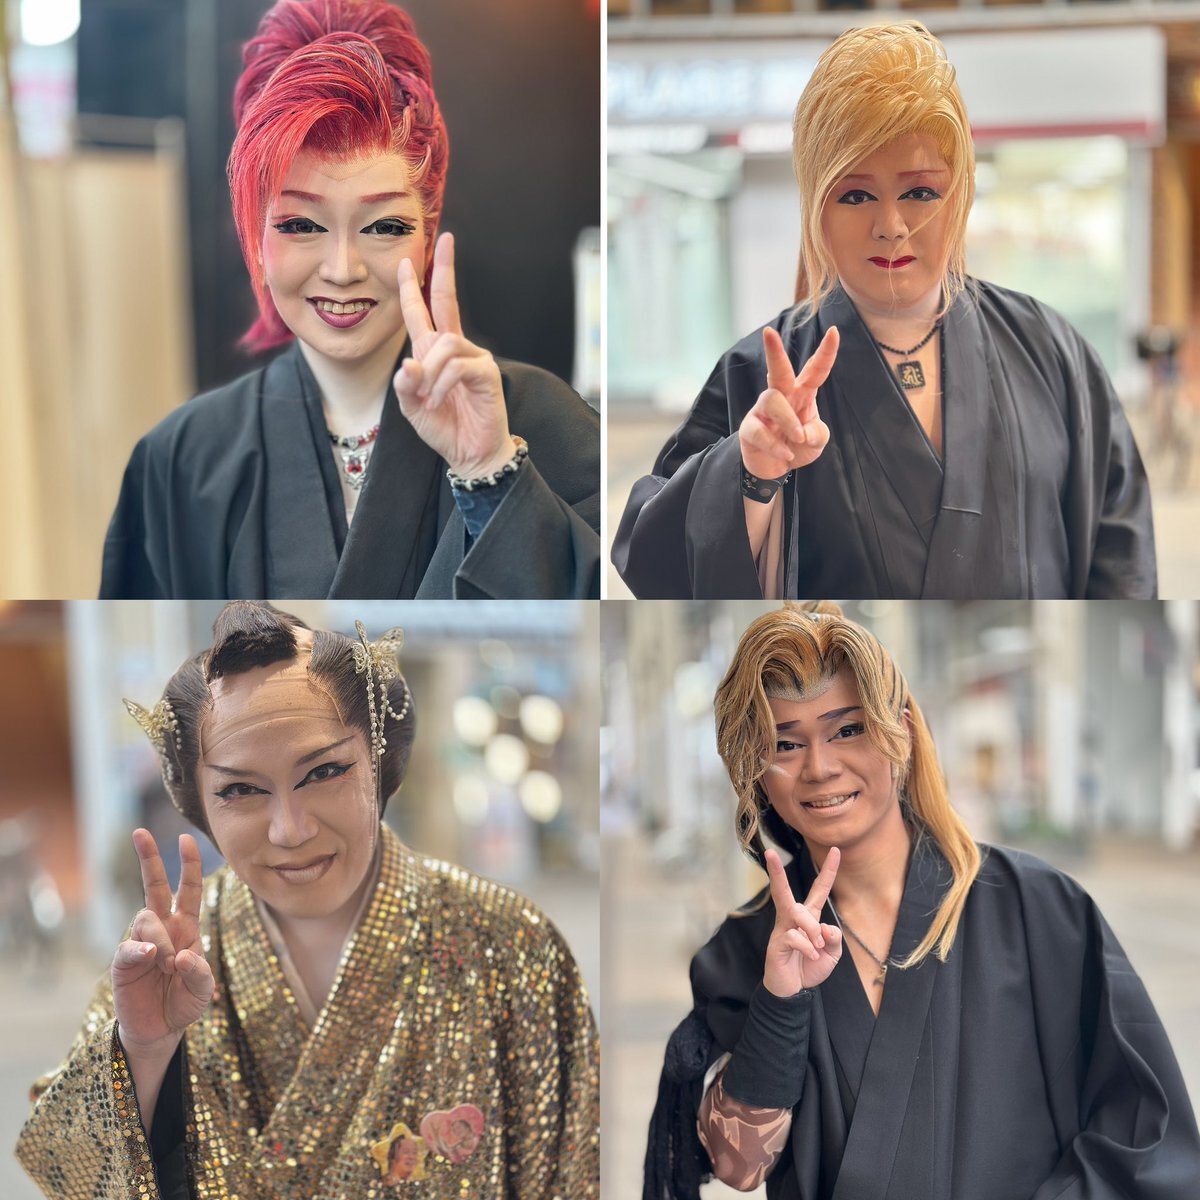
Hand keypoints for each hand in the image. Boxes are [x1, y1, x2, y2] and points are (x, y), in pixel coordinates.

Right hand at [112, 829, 213, 1058]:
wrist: (160, 1030)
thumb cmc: (184, 1002)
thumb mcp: (203, 989)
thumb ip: (199, 973)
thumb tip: (183, 957)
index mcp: (187, 926)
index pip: (188, 889)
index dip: (188, 864)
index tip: (185, 839)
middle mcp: (163, 928)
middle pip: (154, 886)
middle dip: (148, 858)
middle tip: (140, 832)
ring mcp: (142, 942)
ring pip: (146, 918)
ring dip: (161, 938)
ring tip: (168, 963)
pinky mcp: (123, 962)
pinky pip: (128, 947)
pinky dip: (140, 949)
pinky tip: (150, 956)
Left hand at [393, 232, 515, 478]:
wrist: (471, 454)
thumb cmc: (444, 429)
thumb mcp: (412, 408)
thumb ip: (405, 385)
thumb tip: (410, 363)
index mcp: (434, 352)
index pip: (423, 312)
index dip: (412, 286)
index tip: (405, 260)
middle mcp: (455, 348)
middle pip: (447, 300)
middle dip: (444, 269)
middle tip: (446, 239)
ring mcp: (474, 358)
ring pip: (444, 345)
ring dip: (430, 374)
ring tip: (429, 399)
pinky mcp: (486, 372)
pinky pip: (456, 366)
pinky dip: (442, 385)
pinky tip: (440, 402)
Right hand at [738, 326, 838, 481]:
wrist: (774, 468)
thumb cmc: (797, 446)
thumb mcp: (817, 440)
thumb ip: (817, 434)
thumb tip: (804, 433)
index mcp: (802, 393)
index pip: (814, 370)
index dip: (825, 352)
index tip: (834, 331)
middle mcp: (781, 396)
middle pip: (778, 370)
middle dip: (774, 351)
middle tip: (768, 332)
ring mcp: (762, 411)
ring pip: (772, 401)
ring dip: (789, 421)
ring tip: (798, 439)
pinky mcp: (749, 428)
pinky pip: (760, 431)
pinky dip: (776, 445)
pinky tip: (786, 455)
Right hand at [762, 846, 841, 996]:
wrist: (794, 991)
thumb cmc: (810, 967)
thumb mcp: (832, 954)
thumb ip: (834, 938)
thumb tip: (825, 927)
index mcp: (809, 916)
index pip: (819, 889)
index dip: (828, 871)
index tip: (836, 850)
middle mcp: (792, 918)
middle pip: (784, 890)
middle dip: (777, 872)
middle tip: (770, 853)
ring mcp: (782, 929)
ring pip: (797, 913)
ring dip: (813, 929)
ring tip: (818, 945)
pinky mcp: (777, 943)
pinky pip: (795, 937)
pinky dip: (808, 948)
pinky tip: (809, 957)